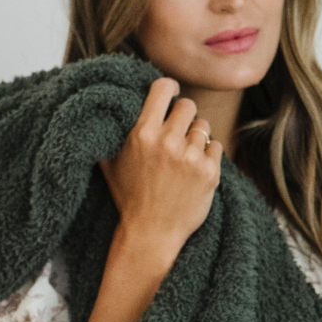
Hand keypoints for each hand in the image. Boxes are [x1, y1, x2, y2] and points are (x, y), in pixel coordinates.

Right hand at [99, 77, 221, 269]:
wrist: (150, 234)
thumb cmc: (129, 198)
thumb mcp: (110, 164)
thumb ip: (112, 134)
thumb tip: (106, 109)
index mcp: (143, 133)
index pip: (163, 88)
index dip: (170, 87)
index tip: (173, 93)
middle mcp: (168, 141)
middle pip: (188, 105)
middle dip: (184, 116)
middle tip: (178, 133)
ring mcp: (190, 157)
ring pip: (203, 127)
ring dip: (196, 138)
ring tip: (184, 158)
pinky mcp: (210, 172)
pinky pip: (216, 146)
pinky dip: (209, 156)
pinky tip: (194, 170)